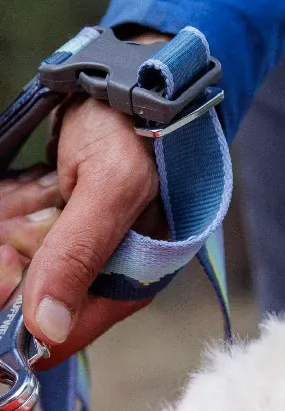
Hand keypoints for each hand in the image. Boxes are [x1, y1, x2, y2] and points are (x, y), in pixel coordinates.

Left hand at [0, 28, 171, 367]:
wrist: (144, 74)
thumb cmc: (138, 128)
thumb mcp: (109, 189)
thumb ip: (77, 257)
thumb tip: (48, 329)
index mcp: (129, 284)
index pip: (58, 336)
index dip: (16, 318)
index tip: (3, 271)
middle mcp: (104, 277)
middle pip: (28, 299)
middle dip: (9, 262)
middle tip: (15, 221)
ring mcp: (81, 251)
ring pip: (16, 265)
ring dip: (7, 232)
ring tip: (37, 189)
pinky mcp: (62, 223)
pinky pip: (16, 233)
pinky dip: (8, 212)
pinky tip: (28, 186)